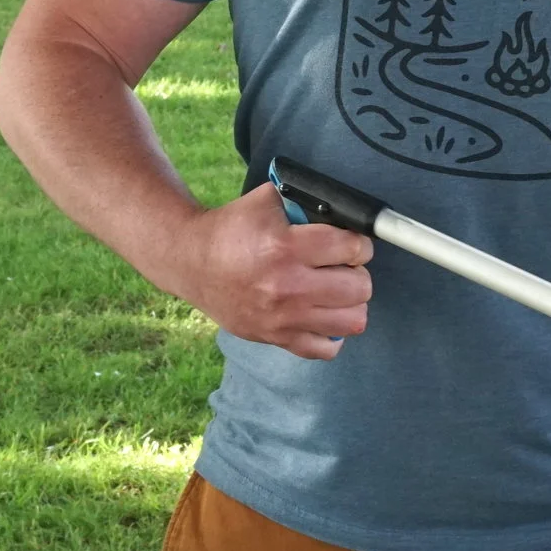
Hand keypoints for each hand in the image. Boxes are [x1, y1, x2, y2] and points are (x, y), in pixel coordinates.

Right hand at [174, 182, 373, 359]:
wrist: (190, 262)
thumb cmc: (231, 229)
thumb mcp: (268, 200)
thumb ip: (307, 202)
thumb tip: (345, 210)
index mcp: (285, 247)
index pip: (353, 249)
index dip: (359, 243)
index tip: (351, 243)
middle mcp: (287, 286)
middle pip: (359, 287)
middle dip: (358, 273)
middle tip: (343, 266)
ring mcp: (282, 318)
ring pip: (352, 321)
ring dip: (351, 303)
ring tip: (337, 291)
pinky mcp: (275, 338)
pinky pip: (325, 350)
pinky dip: (332, 335)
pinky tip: (323, 315)